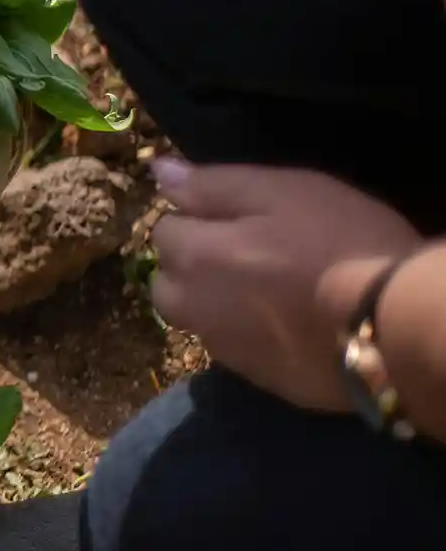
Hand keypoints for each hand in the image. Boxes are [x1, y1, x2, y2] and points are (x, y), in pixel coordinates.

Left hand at [150, 157, 421, 412]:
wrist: (392, 325)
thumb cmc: (340, 243)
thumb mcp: (281, 192)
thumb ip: (213, 185)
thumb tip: (159, 171)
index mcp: (194, 256)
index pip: (164, 230)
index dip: (197, 219)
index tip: (236, 218)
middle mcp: (194, 307)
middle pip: (168, 282)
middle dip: (190, 266)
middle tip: (245, 254)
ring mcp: (224, 348)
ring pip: (195, 319)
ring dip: (212, 302)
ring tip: (263, 290)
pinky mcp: (258, 379)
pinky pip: (234, 349)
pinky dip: (245, 334)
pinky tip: (284, 323)